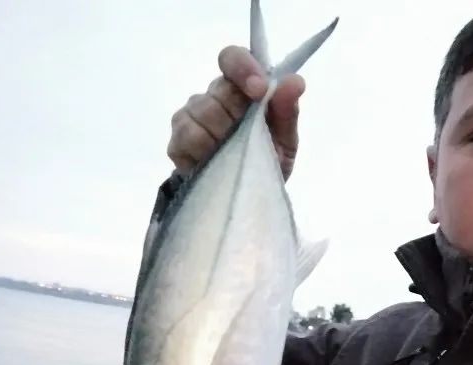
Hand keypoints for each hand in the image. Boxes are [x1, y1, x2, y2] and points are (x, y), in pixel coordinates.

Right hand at [167, 45, 304, 180]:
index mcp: (241, 88)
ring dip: (222, 136)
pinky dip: (204, 150)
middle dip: (238, 115)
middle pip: (218, 89)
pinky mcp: (177, 142)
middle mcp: (213, 96)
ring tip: (233, 154)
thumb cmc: (266, 161)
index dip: (243, 68)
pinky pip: (187, 137)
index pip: (233, 58)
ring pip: (202, 112)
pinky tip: (213, 161)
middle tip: (249, 138)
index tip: (259, 90)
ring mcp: (190, 117)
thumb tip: (295, 81)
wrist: (244, 197)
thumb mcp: (285, 141)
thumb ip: (288, 111)